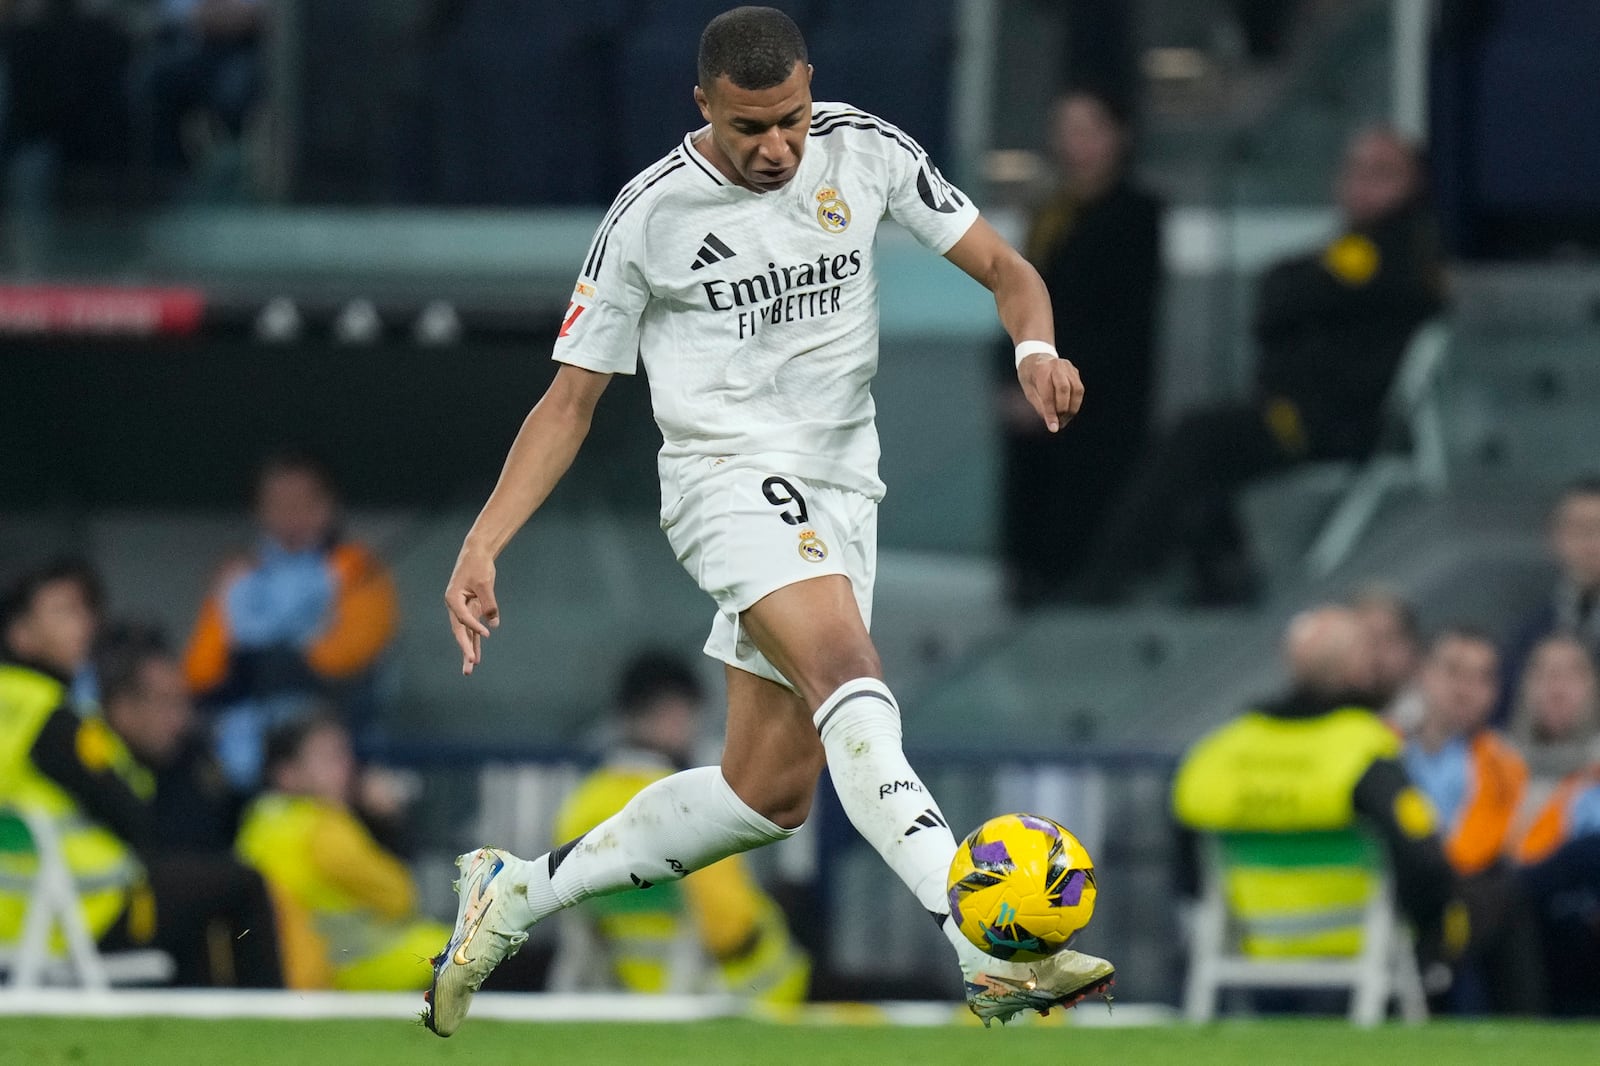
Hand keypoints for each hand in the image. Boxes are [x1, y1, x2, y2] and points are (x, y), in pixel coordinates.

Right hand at [444, 545, 498, 674]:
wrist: (477, 554)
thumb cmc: (478, 565)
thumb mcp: (484, 583)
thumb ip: (489, 603)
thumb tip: (493, 622)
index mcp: (452, 598)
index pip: (463, 617)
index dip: (474, 626)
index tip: (487, 633)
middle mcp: (455, 607)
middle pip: (460, 631)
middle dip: (465, 649)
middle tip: (470, 665)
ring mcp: (463, 610)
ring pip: (466, 634)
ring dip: (469, 650)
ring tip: (469, 669)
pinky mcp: (472, 610)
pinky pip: (473, 630)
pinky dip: (476, 641)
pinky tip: (477, 656)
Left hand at [1017, 352, 1083, 432]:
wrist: (1035, 356)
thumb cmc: (1029, 375)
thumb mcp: (1028, 390)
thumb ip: (1039, 405)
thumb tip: (1052, 422)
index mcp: (1041, 369)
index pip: (1048, 394)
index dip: (1051, 413)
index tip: (1054, 428)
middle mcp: (1057, 365)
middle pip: (1065, 389)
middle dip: (1063, 410)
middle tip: (1060, 423)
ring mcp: (1068, 367)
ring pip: (1077, 390)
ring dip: (1072, 408)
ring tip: (1064, 419)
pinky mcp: (1075, 371)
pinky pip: (1079, 389)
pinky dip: (1075, 402)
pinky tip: (1067, 410)